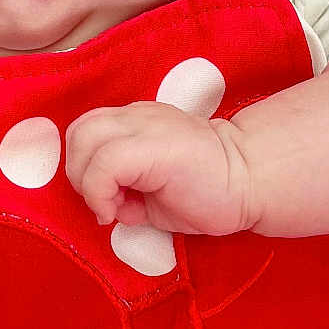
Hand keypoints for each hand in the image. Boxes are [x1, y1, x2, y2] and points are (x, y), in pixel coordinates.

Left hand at [65, 102, 260, 234]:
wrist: (250, 182)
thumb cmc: (208, 191)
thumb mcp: (153, 192)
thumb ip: (125, 190)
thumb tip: (108, 206)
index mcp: (137, 121)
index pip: (87, 131)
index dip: (85, 167)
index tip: (110, 200)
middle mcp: (137, 116)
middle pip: (78, 130)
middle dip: (79, 173)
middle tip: (105, 202)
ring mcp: (144, 126)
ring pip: (85, 139)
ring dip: (87, 182)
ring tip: (113, 206)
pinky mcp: (152, 146)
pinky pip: (104, 164)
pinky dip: (100, 193)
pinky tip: (121, 213)